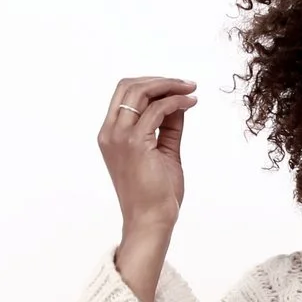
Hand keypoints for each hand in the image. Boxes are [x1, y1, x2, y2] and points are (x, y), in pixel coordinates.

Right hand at [100, 75, 197, 296]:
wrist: (151, 221)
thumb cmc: (156, 193)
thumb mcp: (163, 151)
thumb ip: (168, 126)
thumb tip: (178, 101)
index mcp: (110, 134)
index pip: (124, 94)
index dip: (150, 84)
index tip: (176, 87)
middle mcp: (110, 132)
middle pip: (129, 86)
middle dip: (160, 80)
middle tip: (187, 84)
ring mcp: (119, 137)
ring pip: (141, 91)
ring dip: (169, 86)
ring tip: (191, 90)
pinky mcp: (135, 143)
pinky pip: (158, 109)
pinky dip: (176, 101)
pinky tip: (191, 103)